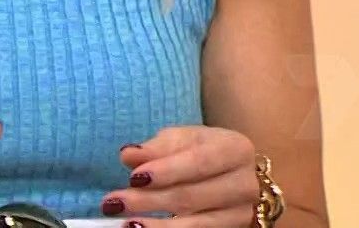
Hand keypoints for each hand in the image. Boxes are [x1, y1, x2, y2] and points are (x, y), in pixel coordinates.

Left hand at [104, 126, 258, 224]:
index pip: (199, 162)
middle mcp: (245, 184)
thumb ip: (155, 148)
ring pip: (197, 224)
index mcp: (235, 149)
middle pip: (193, 196)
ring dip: (158, 226)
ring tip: (127, 224)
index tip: (133, 178)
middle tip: (113, 202)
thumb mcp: (182, 140)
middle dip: (149, 201)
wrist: (234, 174)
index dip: (166, 171)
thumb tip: (128, 155)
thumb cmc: (203, 151)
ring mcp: (242, 213)